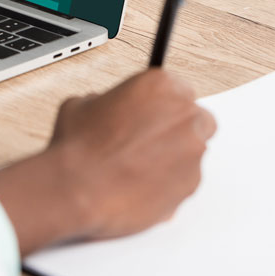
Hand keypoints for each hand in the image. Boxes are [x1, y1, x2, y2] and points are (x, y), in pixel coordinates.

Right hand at [0, 69, 215, 254]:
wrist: (77, 189)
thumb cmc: (78, 147)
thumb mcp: (82, 104)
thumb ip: (107, 101)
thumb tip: (108, 110)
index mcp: (162, 85)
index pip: (177, 88)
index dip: (161, 104)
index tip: (151, 114)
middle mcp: (185, 115)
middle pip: (197, 118)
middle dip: (178, 129)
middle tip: (150, 140)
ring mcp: (193, 152)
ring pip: (192, 152)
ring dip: (172, 158)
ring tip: (137, 169)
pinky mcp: (191, 185)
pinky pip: (184, 182)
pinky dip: (168, 185)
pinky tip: (138, 186)